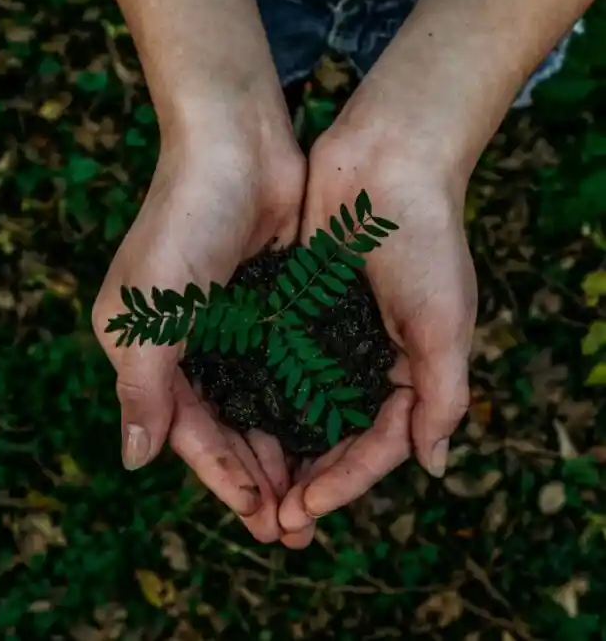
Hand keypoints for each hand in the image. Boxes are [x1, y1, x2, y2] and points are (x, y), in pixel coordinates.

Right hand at [93, 117, 304, 542]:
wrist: (236, 146)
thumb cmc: (184, 221)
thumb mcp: (148, 310)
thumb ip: (141, 386)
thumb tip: (135, 459)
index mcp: (151, 350)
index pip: (188, 431)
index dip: (222, 476)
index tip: (259, 516)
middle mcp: (191, 345)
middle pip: (226, 427)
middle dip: (258, 476)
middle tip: (294, 525)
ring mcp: (235, 327)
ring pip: (260, 405)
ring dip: (284, 449)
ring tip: (314, 493)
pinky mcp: (273, 308)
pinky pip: (288, 369)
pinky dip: (303, 403)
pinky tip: (328, 434)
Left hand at [278, 110, 477, 538]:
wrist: (387, 161)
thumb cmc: (425, 239)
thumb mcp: (445, 321)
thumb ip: (443, 395)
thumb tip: (433, 467)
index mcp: (409, 370)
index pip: (377, 444)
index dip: (345, 482)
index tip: (306, 508)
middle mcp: (367, 360)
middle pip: (335, 436)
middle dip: (307, 478)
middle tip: (273, 520)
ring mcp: (329, 336)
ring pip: (300, 408)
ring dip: (279, 448)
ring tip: (249, 488)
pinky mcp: (296, 309)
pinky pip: (276, 362)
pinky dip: (260, 394)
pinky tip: (234, 422)